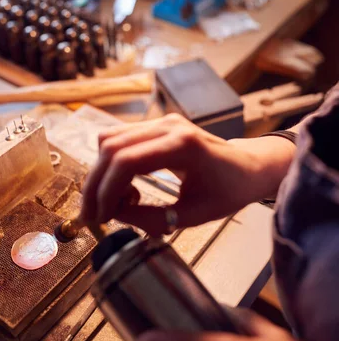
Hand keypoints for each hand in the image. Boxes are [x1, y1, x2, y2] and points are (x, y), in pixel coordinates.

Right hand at [80, 114, 294, 234]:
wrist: (249, 166)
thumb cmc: (229, 190)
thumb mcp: (195, 215)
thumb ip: (153, 218)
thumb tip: (114, 215)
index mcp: (183, 145)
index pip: (127, 160)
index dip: (106, 190)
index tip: (101, 217)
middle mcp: (168, 126)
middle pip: (111, 147)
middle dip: (95, 184)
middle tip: (91, 215)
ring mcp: (161, 121)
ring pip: (110, 139)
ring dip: (100, 173)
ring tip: (109, 204)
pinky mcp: (156, 125)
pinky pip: (120, 139)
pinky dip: (111, 164)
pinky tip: (124, 188)